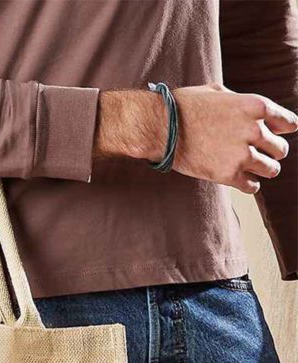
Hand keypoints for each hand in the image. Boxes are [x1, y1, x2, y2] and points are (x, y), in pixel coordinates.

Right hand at [94, 85, 297, 193]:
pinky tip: (241, 181)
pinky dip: (249, 185)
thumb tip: (247, 112)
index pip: (288, 123)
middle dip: (271, 152)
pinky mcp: (227, 175)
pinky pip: (252, 186)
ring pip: (271, 169)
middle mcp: (254, 131)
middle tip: (260, 155)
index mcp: (255, 106)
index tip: (275, 135)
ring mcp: (241, 155)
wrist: (160, 128)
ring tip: (253, 170)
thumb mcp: (217, 92)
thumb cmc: (183, 107)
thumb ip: (239, 102)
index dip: (283, 129)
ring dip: (263, 170)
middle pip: (280, 149)